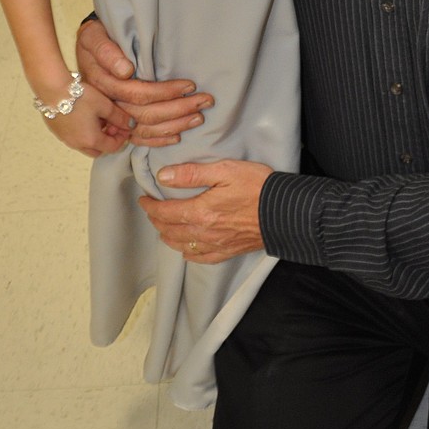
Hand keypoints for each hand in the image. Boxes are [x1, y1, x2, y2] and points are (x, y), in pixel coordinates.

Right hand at [42, 80, 134, 158]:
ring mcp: (65, 139)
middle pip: (98, 150)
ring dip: (94, 136)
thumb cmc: (80, 97)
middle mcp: (77, 144)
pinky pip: (73, 138)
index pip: (112, 147)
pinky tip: (83, 116)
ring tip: (97, 118)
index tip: (125, 126)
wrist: (53, 90)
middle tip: (111, 124)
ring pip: (84, 145)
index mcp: (92, 140)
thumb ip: (120, 117)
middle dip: (108, 140)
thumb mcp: (105, 105)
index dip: (122, 138)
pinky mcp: (56, 131)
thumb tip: (132, 125)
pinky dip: (82, 132)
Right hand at [76, 18, 213, 145]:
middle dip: (178, 109)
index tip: (190, 85)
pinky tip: (177, 136)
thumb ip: (106, 51)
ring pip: (144, 129)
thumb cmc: (94, 40)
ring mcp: (111, 118)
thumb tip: (126, 70)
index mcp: (103, 84)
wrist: (85, 52)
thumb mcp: (93, 37)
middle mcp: (108, 105)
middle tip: (205, 101)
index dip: (165, 92)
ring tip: (198, 118)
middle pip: (145, 114)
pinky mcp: (116, 125)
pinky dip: (158, 140)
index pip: (138, 93)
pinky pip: (137, 139)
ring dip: (174, 126)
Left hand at [138, 159, 272, 262]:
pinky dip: (188, 254)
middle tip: (151, 210)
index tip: (144, 199)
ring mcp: (216, 244)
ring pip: (182, 246)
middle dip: (156, 220)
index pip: (165, 212)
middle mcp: (204, 232)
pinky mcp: (228, 251)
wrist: (285, 212)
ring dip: (168, 236)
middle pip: (170, 230)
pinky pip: (201, 258)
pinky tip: (186, 250)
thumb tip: (163, 176)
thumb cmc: (257, 186)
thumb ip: (192, 174)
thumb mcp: (224, 170)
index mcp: (200, 211)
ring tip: (163, 227)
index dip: (150, 206)